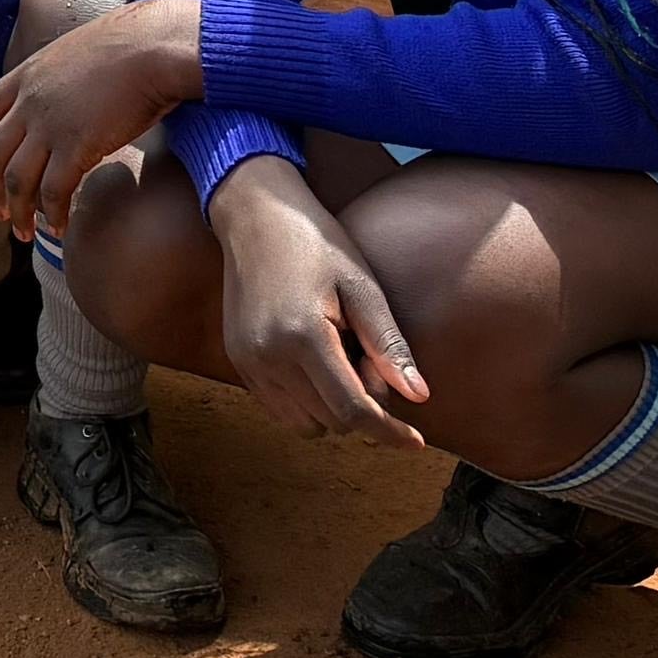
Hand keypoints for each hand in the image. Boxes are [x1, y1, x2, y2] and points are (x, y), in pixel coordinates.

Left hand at [0, 0, 202, 236]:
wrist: (152, 48)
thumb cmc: (131, 45)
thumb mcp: (77, 51)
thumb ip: (63, 76)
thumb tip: (75, 93)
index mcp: (28, 74)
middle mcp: (30, 102)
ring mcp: (50, 126)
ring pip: (19, 179)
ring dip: (19, 211)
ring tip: (23, 233)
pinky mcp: (76, 147)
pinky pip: (54, 191)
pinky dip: (52, 214)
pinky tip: (58, 228)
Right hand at [212, 162, 433, 441]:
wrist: (255, 217)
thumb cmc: (317, 244)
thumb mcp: (362, 286)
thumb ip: (388, 345)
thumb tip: (419, 397)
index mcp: (303, 335)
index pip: (351, 409)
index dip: (388, 431)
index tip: (416, 441)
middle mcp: (268, 355)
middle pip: (331, 421)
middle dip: (361, 406)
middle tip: (367, 358)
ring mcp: (247, 361)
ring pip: (305, 423)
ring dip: (332, 408)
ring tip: (339, 358)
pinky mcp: (238, 360)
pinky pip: (280, 408)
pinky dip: (307, 402)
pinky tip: (316, 362)